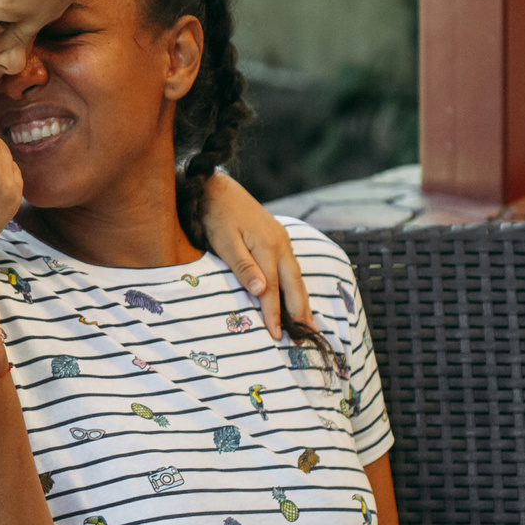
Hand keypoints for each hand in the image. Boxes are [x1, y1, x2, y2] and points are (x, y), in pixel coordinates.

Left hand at [199, 172, 309, 341]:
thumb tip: (262, 291)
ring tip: (308, 323)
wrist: (215, 187)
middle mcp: (281, 244)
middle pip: (294, 284)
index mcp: (267, 247)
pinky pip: (292, 267)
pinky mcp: (278, 237)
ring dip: (302, 300)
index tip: (277, 336)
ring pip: (296, 276)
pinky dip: (296, 285)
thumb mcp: (223, 241)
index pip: (272, 290)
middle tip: (306, 337)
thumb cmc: (215, 215)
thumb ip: (242, 266)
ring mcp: (282, 240)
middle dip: (300, 312)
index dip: (274, 314)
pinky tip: (296, 295)